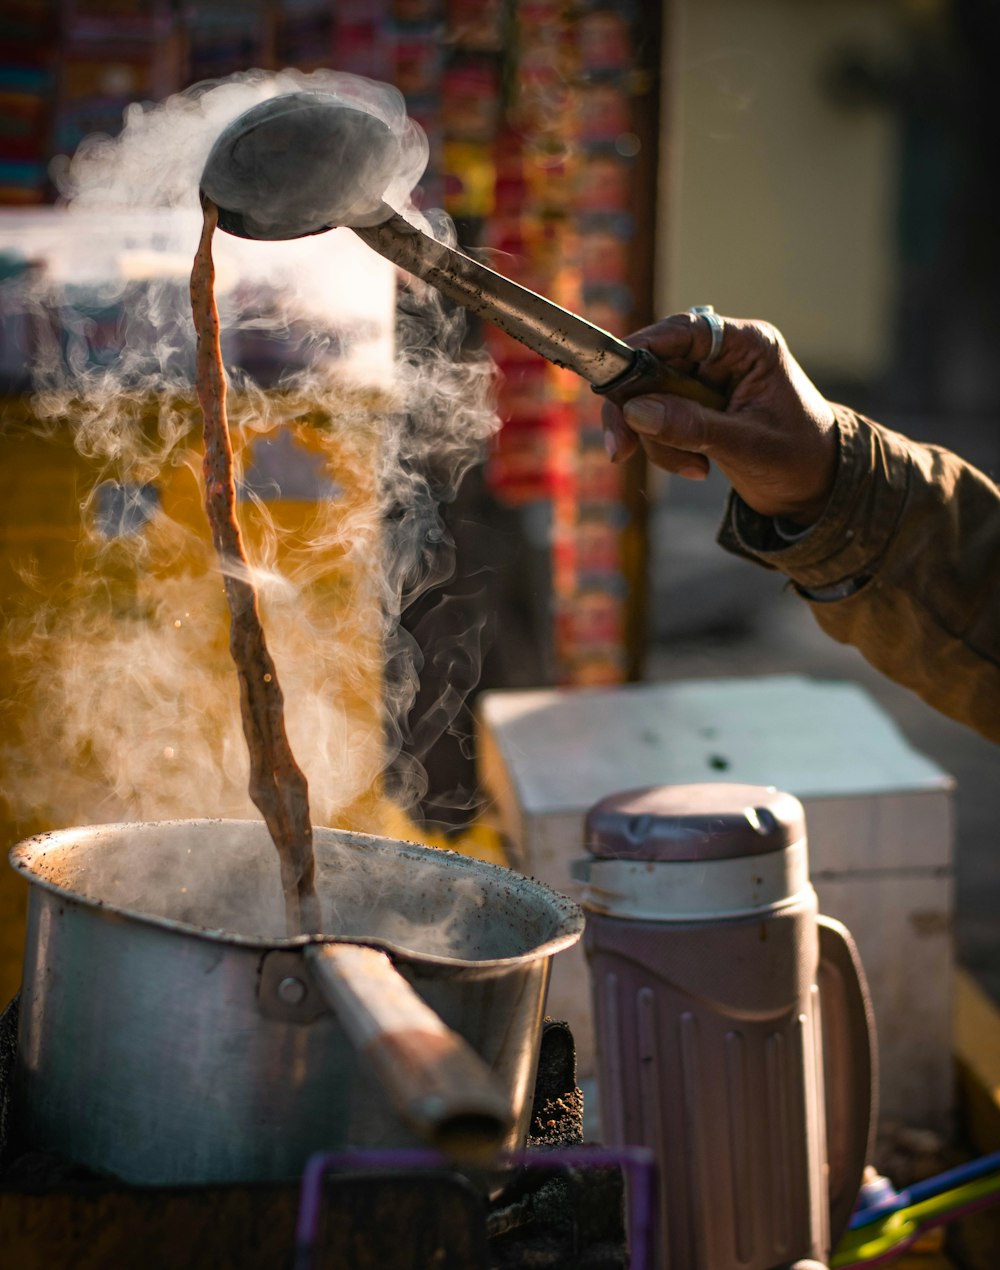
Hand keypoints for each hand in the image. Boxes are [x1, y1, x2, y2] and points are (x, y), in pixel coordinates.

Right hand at [601, 313, 839, 524]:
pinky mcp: (697, 408)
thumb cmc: (800, 459)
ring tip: (694, 468)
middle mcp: (724, 355)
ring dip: (656, 440)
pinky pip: (658, 421)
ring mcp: (708, 382)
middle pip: (654, 366)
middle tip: (622, 448)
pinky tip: (697, 467)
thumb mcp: (748, 445)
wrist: (817, 489)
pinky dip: (664, 447)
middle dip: (636, 410)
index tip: (609, 381)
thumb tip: (637, 411)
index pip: (682, 332)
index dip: (640, 350)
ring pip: (650, 399)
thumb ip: (693, 427)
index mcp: (748, 345)